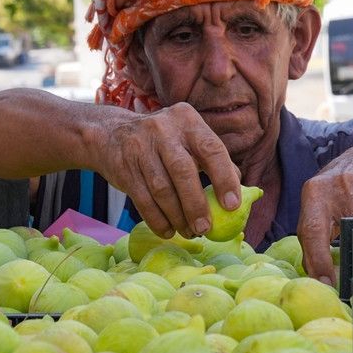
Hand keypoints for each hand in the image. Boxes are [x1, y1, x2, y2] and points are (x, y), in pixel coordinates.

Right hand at [90, 103, 241, 238]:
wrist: (111, 134)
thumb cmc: (164, 142)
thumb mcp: (189, 139)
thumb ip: (214, 159)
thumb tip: (241, 189)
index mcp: (187, 120)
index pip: (211, 149)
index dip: (224, 178)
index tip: (232, 205)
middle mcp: (164, 129)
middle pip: (183, 171)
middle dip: (196, 204)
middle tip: (206, 229)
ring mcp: (140, 146)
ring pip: (162, 189)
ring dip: (177, 217)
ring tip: (189, 232)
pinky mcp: (123, 166)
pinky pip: (143, 199)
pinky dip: (157, 219)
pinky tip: (168, 230)